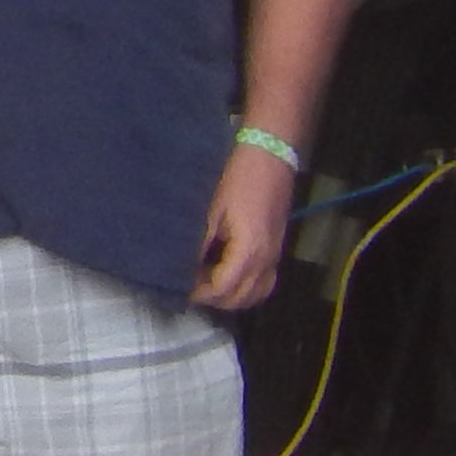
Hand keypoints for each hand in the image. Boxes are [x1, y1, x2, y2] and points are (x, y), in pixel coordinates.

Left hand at [195, 139, 296, 308]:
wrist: (270, 157)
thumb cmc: (237, 178)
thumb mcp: (211, 209)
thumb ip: (199, 241)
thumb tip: (182, 264)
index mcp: (249, 250)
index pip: (222, 288)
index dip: (199, 293)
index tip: (179, 287)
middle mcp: (266, 259)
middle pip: (240, 297)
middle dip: (213, 298)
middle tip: (189, 286)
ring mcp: (275, 255)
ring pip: (256, 294)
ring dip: (231, 296)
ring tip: (205, 282)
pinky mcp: (277, 249)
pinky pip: (265, 282)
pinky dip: (247, 288)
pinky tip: (227, 277)